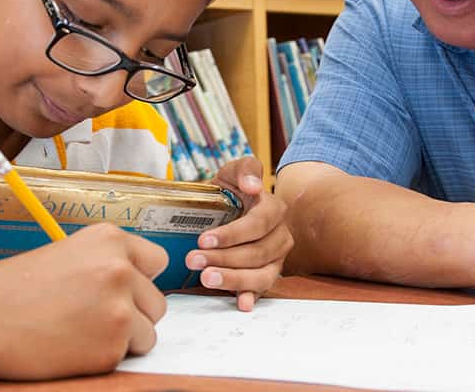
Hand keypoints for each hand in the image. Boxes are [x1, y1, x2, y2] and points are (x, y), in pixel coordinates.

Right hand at [0, 223, 167, 378]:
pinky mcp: (111, 346)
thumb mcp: (68, 255)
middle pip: (156, 302)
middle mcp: (121, 268)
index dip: (139, 282)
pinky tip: (72, 348)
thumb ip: (107, 264)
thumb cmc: (12, 288)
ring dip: (123, 339)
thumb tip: (140, 287)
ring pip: (148, 333)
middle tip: (89, 318)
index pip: (157, 263)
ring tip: (80, 333)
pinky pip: (127, 358)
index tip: (118, 292)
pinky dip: (105, 359)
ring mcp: (120, 307)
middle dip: (133, 314)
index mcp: (110, 239)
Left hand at [186, 156, 292, 310]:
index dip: (231, 234)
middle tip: (193, 260)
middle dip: (223, 258)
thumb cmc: (231, 190)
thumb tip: (253, 185)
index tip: (203, 240)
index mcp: (274, 210)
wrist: (230, 208)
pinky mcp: (267, 274)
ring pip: (261, 274)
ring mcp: (276, 258)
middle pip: (257, 252)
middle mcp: (280, 236)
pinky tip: (240, 303)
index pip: (258, 224)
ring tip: (206, 278)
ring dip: (233, 279)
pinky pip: (263, 289)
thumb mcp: (234, 171)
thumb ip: (245, 170)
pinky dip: (252, 297)